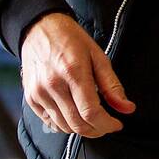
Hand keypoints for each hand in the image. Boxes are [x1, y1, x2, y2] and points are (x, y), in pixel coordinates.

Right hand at [20, 12, 135, 137]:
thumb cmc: (70, 39)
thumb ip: (112, 85)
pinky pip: (50, 123)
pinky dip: (64, 124)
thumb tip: (127, 108)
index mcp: (73, 71)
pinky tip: (73, 113)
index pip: (91, 112)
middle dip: (97, 130)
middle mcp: (53, 84)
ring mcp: (39, 93)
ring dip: (81, 128)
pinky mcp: (31, 97)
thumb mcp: (97, 55)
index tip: (116, 124)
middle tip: (106, 124)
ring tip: (91, 117)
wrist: (39, 28)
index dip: (107, 124)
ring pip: (64, 127)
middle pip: (77, 124)